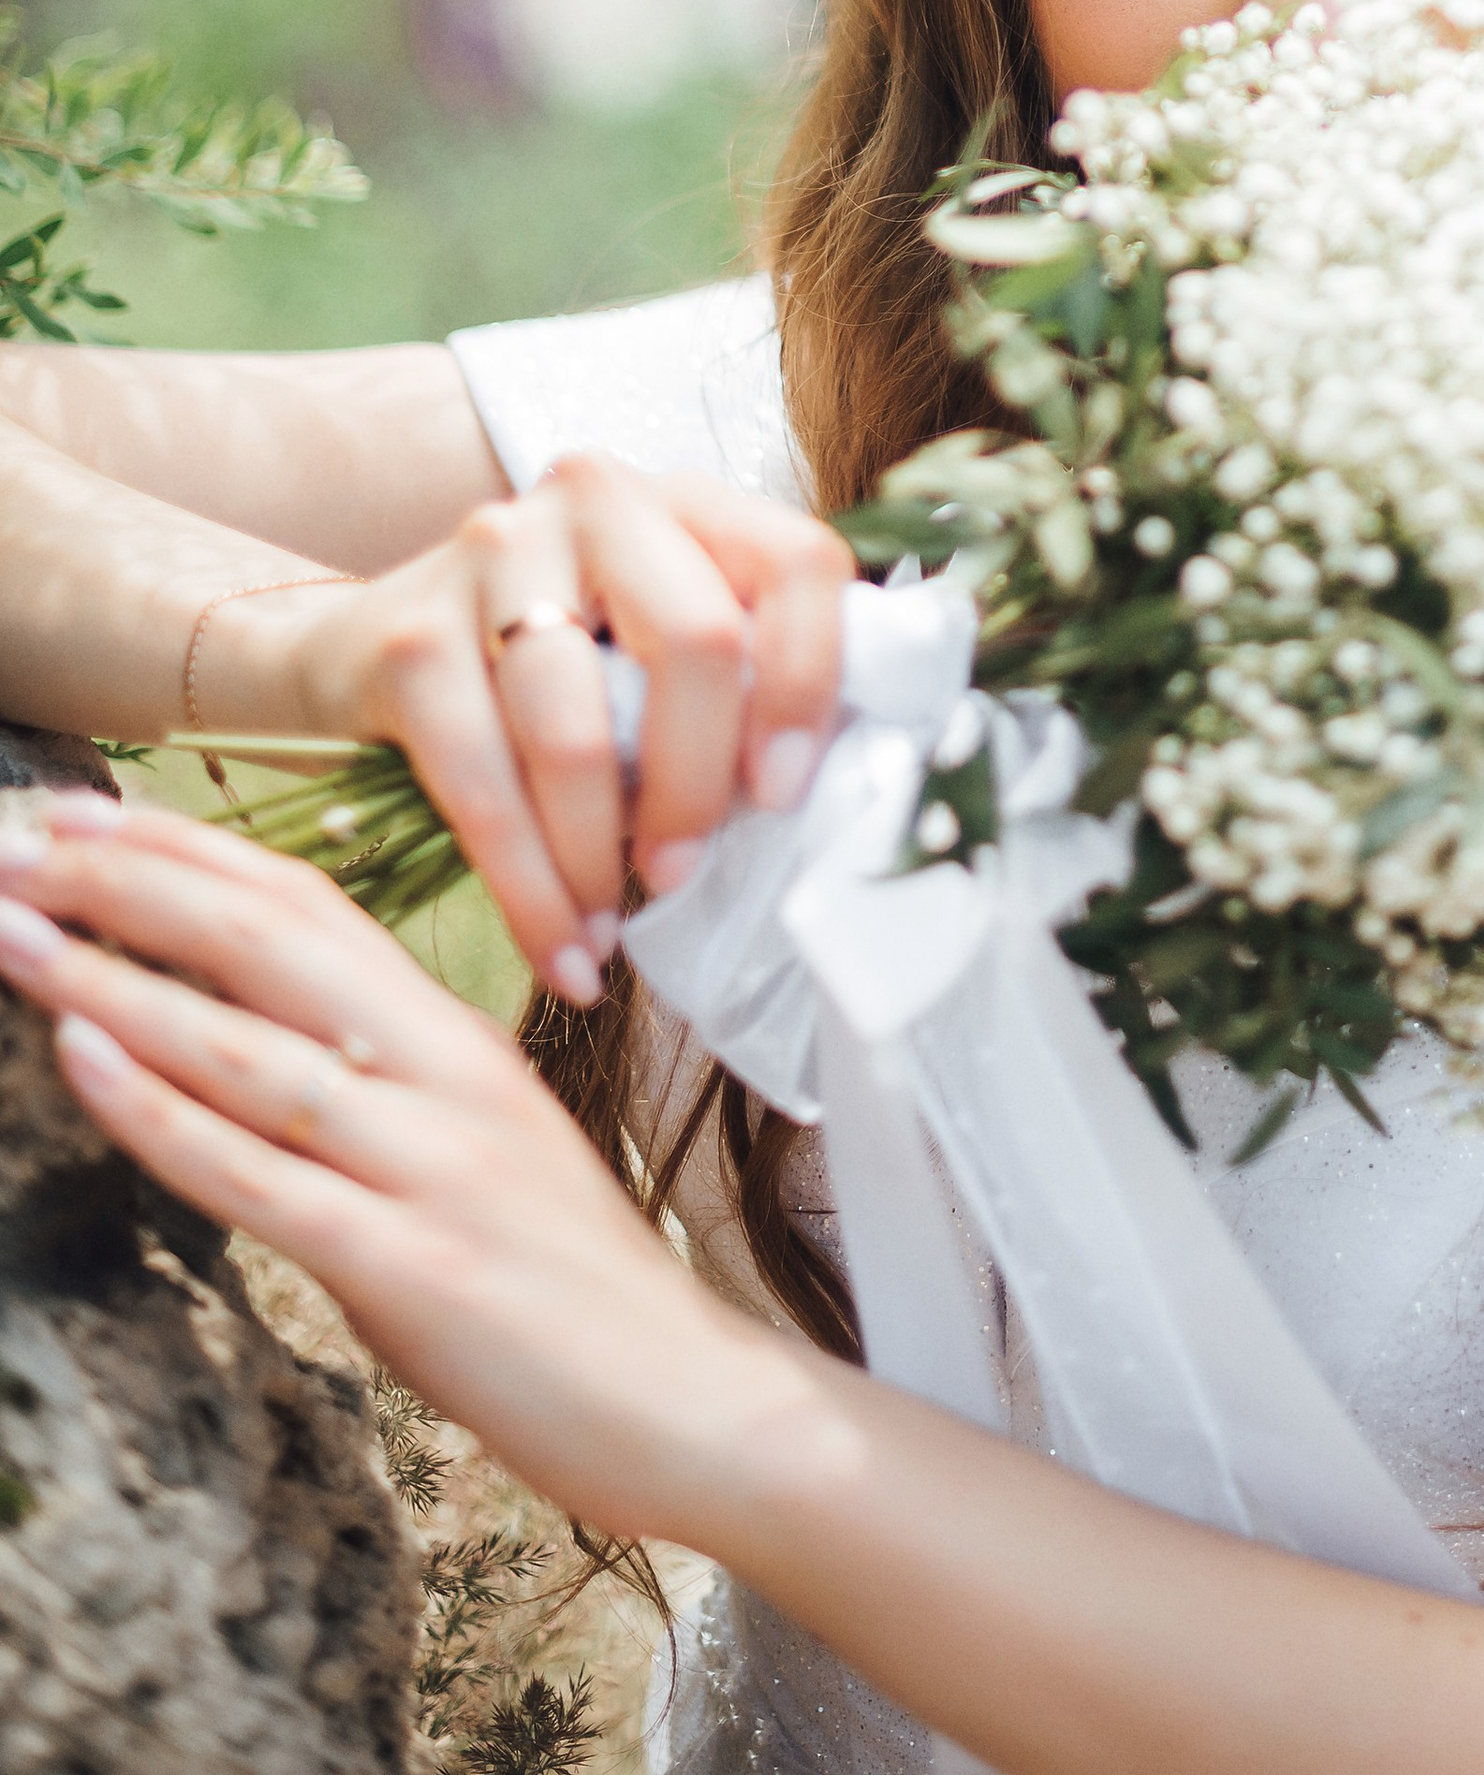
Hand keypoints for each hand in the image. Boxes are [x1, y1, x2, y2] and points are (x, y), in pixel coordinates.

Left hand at [0, 793, 810, 1545]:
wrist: (686, 1397)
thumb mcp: (483, 1146)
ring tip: (15, 931)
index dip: (195, 854)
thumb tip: (260, 1038)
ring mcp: (428, 1165)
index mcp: (457, 1038)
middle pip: (272, 945)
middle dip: (135, 886)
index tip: (92, 817)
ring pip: (247, 1048)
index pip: (311, 907)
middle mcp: (443, 1076)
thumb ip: (386, 1086)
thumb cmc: (571, 1285)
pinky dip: (162, 1110)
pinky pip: (260, 1176)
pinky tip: (82, 1057)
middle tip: (28, 841)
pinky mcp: (409, 1265)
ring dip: (113, 983)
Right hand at [236, 455, 849, 999]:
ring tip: (610, 933)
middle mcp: (600, 499)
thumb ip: (740, 684)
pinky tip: (560, 948)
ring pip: (575, 731)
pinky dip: (527, 889)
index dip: (808, 682)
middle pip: (696, 641)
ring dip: (598, 860)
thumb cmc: (560, 666)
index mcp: (692, 502)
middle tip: (681, 877)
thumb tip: (823, 812)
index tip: (784, 796)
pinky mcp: (411, 634)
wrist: (368, 644)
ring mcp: (497, 552)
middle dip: (698, 787)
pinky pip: (480, 781)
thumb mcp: (657, 644)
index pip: (797, 562)